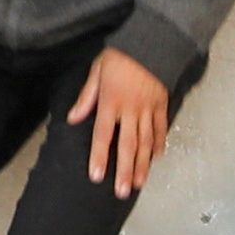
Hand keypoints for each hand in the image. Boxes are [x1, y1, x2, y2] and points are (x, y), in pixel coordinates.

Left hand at [69, 46, 172, 197]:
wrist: (150, 42)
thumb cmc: (120, 56)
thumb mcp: (97, 72)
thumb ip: (86, 98)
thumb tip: (73, 118)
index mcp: (111, 102)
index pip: (103, 135)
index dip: (99, 156)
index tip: (96, 176)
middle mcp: (130, 110)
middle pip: (127, 145)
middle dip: (124, 170)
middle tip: (121, 192)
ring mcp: (148, 109)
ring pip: (146, 142)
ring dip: (142, 164)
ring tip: (138, 183)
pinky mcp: (161, 105)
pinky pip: (161, 128)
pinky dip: (160, 143)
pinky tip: (157, 158)